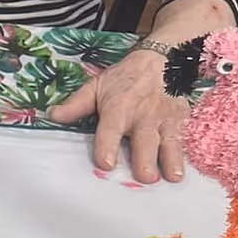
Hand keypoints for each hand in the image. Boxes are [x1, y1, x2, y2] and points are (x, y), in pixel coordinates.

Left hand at [49, 49, 189, 183]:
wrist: (163, 59)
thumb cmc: (124, 78)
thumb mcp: (97, 86)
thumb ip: (76, 104)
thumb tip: (54, 116)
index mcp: (119, 107)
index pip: (111, 129)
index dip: (108, 146)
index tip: (106, 164)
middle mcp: (144, 115)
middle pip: (144, 140)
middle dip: (145, 159)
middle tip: (145, 177)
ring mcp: (165, 118)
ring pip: (169, 141)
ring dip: (171, 160)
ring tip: (173, 178)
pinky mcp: (181, 120)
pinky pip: (183, 138)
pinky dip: (184, 154)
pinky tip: (184, 169)